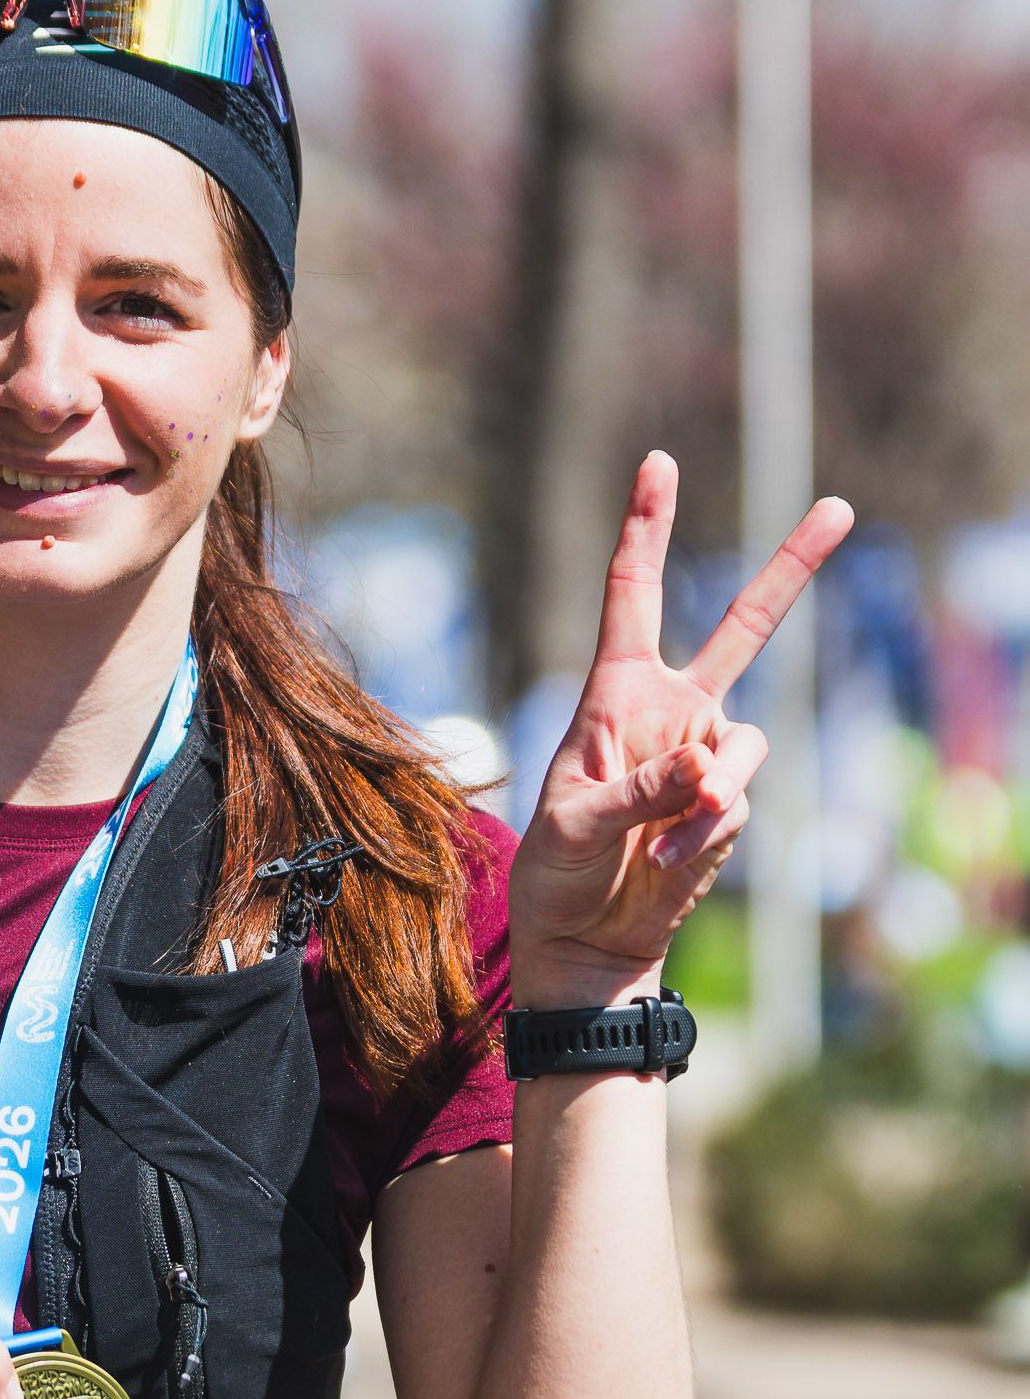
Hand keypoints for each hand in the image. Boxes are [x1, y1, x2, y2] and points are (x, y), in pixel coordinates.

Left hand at [509, 453, 853, 1004]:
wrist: (587, 934)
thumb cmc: (558, 871)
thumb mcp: (576, 826)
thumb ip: (640, 792)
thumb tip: (711, 770)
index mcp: (614, 691)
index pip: (632, 595)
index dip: (647, 529)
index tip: (659, 464)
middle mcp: (670, 710)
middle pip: (742, 626)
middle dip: (791, 568)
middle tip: (840, 508)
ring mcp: (706, 754)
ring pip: (743, 745)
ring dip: (707, 794)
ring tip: (659, 841)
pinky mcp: (728, 802)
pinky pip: (734, 803)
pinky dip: (701, 834)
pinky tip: (662, 862)